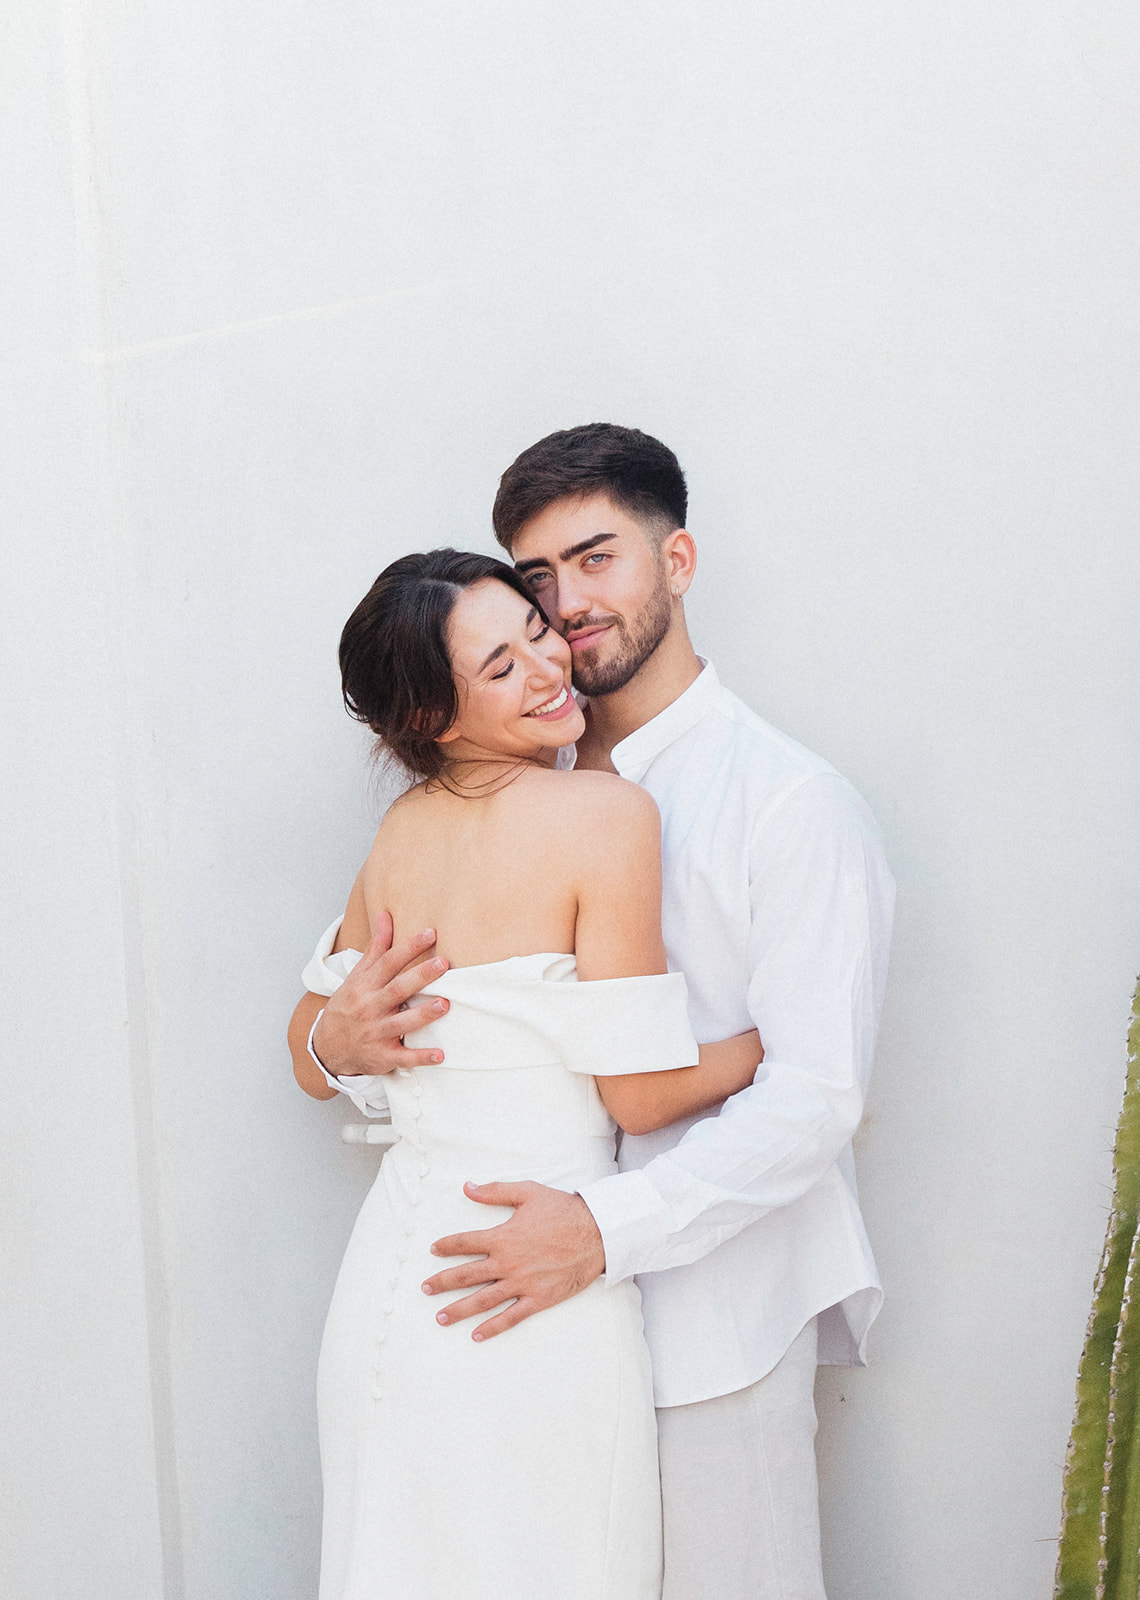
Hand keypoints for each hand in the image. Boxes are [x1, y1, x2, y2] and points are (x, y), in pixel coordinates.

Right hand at [312, 912, 450, 1075]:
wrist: (326, 1048)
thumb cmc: (348, 1006)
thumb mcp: (356, 977)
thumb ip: (375, 948)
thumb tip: (385, 915)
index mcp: (364, 986)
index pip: (388, 963)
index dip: (408, 948)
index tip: (430, 933)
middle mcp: (369, 1008)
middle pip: (396, 990)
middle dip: (420, 977)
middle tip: (443, 964)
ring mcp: (375, 1033)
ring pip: (401, 1023)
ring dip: (423, 1015)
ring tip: (444, 1004)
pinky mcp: (382, 1056)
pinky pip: (403, 1057)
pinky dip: (420, 1057)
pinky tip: (440, 1055)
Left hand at [421, 1181, 604, 1340]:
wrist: (596, 1233)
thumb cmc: (562, 1210)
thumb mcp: (527, 1193)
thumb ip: (495, 1192)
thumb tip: (467, 1187)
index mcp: (502, 1237)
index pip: (465, 1243)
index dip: (447, 1246)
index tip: (433, 1250)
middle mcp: (507, 1263)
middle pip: (467, 1275)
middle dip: (443, 1282)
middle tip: (425, 1289)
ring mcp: (522, 1284)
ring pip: (483, 1300)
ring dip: (460, 1310)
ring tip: (440, 1318)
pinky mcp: (538, 1299)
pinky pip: (511, 1316)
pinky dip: (493, 1327)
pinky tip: (478, 1334)